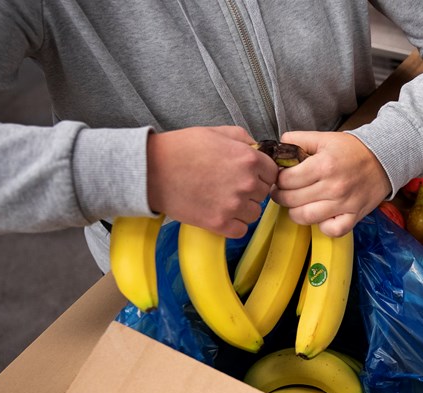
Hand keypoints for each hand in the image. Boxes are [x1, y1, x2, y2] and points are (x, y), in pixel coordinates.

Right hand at [146, 126, 277, 237]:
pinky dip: (233, 225)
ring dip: (243, 208)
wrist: (150, 171)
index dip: (260, 173)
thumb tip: (258, 148)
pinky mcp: (219, 223)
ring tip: (222, 199)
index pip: (272, 172)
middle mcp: (246, 183)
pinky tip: (220, 213)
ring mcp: (233, 205)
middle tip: (229, 185)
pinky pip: (240, 230)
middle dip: (251, 190)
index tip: (249, 174)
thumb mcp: (215, 132)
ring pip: (254, 213)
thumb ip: (242, 139)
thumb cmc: (180, 148)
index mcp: (248, 159)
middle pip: (263, 193)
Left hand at [272, 131, 391, 237]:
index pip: (286, 180)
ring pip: (305, 217)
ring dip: (296, 212)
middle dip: (282, 195)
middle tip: (284, 191)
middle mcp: (333, 187)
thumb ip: (297, 139)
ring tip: (298, 204)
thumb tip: (278, 148)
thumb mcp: (324, 138)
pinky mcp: (354, 216)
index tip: (280, 178)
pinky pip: (332, 231)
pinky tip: (321, 216)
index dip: (278, 179)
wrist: (384, 159)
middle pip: (291, 200)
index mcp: (323, 165)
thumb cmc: (352, 150)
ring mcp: (344, 204)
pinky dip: (323, 227)